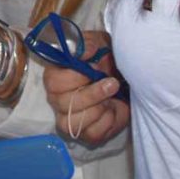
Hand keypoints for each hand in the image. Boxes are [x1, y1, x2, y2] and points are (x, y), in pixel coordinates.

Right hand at [44, 30, 128, 146]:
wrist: (126, 79)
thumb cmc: (107, 60)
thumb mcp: (99, 44)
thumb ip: (89, 44)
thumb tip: (85, 52)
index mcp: (55, 76)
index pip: (53, 82)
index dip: (75, 77)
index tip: (95, 68)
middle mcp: (57, 99)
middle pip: (64, 103)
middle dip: (93, 93)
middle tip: (112, 83)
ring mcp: (69, 119)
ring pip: (77, 120)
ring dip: (101, 106)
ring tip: (112, 95)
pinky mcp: (86, 134)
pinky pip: (93, 133)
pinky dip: (109, 120)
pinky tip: (112, 108)